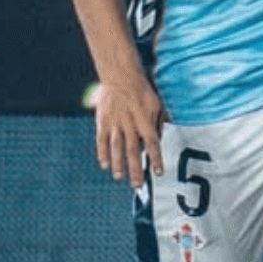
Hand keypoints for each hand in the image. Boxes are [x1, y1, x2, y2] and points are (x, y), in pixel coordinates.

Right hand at [93, 73, 163, 187]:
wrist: (120, 76)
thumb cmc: (142, 91)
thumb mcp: (156, 104)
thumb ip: (159, 123)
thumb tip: (160, 140)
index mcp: (145, 119)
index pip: (153, 142)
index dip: (156, 158)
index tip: (158, 172)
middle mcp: (130, 123)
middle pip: (133, 149)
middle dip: (135, 168)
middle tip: (137, 185)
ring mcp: (115, 122)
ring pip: (116, 147)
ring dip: (118, 163)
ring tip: (119, 177)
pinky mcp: (103, 121)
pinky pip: (102, 139)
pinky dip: (103, 152)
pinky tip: (104, 164)